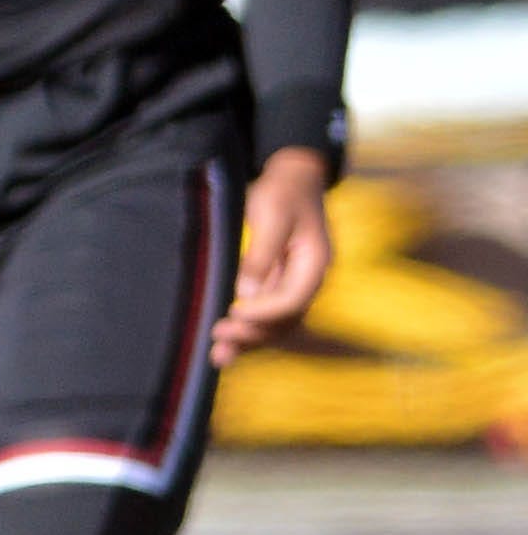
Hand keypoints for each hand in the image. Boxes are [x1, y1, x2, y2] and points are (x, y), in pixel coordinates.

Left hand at [211, 147, 333, 362]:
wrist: (293, 178)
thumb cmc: (282, 191)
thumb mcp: (271, 215)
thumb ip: (261, 255)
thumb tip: (247, 294)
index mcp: (316, 262)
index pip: (293, 299)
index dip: (264, 312)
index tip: (233, 312)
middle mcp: (311, 277)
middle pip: (286, 319)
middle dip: (254, 333)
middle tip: (218, 339)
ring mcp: (297, 282)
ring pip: (278, 322)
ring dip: (250, 339)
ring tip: (218, 356)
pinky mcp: (282, 282)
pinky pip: (268, 312)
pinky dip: (250, 328)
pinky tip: (227, 343)